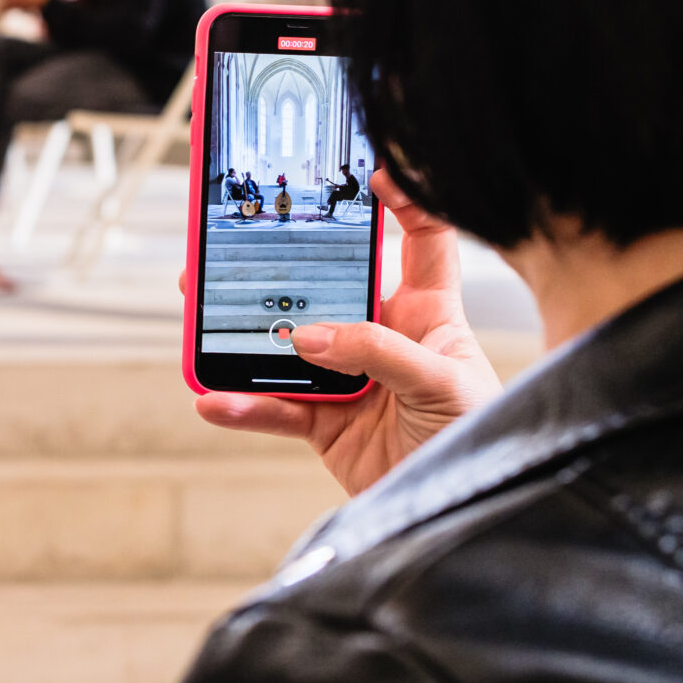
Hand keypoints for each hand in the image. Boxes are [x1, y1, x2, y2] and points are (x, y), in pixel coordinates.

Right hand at [193, 172, 500, 494]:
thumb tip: (308, 337)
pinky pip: (274, 408)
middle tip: (238, 237)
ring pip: (285, 344)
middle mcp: (383, 337)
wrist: (463, 512)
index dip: (402, 200)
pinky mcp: (325, 424)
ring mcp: (349, 379)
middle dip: (279, 261)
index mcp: (428, 312)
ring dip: (241, 330)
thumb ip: (378, 352)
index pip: (420, 239)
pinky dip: (242, 406)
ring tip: (200, 307)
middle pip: (324, 285)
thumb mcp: (443, 382)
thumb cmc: (483, 435)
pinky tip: (215, 398)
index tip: (370, 170)